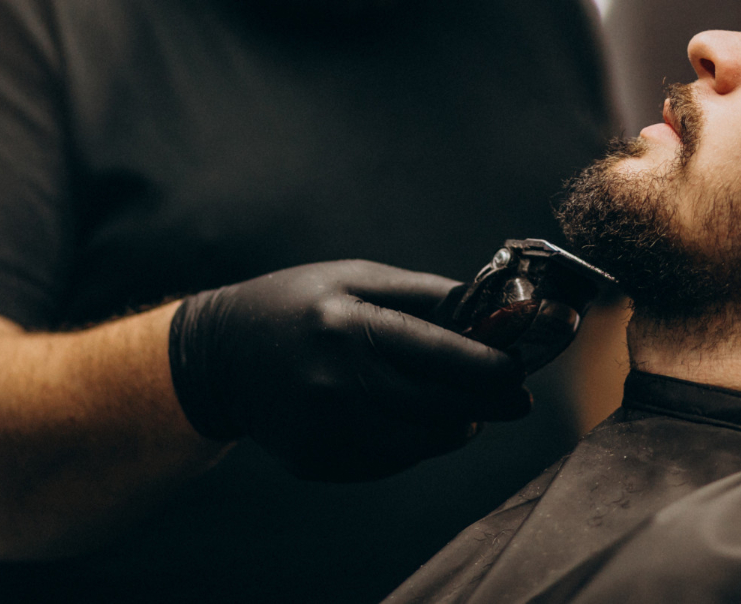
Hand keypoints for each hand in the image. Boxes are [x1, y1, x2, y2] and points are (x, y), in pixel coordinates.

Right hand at [167, 260, 531, 480]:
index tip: (519, 371)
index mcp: (347, 326)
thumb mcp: (356, 278)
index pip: (439, 355)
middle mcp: (334, 384)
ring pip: (420, 444)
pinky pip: (389, 461)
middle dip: (488, 404)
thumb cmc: (299, 305)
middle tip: (515, 398)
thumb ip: (425, 296)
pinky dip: (414, 444)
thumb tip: (493, 311)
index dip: (490, 368)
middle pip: (438, 407)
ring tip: (468, 409)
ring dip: (455, 427)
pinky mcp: (315, 461)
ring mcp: (322, 430)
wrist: (221, 357)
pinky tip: (414, 420)